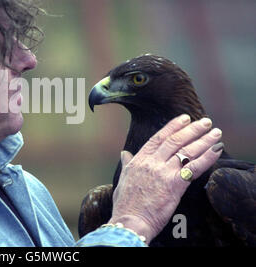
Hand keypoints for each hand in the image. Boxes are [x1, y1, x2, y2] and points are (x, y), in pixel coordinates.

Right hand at [108, 114, 222, 242]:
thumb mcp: (123, 179)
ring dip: (204, 140)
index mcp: (139, 160)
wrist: (130, 220)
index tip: (184, 118)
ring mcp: (163, 172)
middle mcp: (152, 162)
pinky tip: (216, 150)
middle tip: (205, 122)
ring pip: (187, 151)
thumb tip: (125, 154)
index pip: (158, 138)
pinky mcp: (175, 184)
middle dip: (192, 129)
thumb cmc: (126, 204)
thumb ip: (127, 164)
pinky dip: (207, 157)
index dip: (173, 126)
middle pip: (175, 141)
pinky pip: (194, 167)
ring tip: (215, 132)